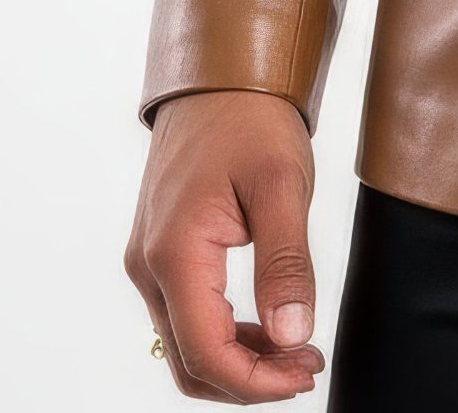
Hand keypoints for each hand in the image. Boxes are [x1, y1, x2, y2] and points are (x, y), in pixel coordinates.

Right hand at [126, 90, 326, 400]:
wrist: (220, 76)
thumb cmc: (250, 119)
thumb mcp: (282, 186)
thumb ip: (286, 264)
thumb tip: (291, 334)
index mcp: (175, 253)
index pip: (206, 353)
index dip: (256, 380)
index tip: (305, 372)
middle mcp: (149, 265)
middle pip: (190, 361)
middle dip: (249, 378)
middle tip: (307, 366)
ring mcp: (150, 259)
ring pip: (186, 343)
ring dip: (239, 359)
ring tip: (296, 349)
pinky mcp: (161, 250)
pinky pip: (187, 313)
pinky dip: (225, 332)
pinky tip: (268, 324)